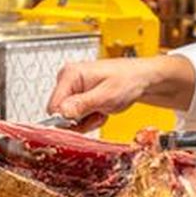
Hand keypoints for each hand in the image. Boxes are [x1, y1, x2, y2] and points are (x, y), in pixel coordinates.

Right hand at [47, 56, 195, 129]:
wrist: (142, 79)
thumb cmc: (128, 80)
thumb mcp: (106, 96)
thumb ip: (82, 105)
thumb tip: (61, 113)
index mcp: (70, 75)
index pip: (53, 107)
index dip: (66, 120)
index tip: (83, 122)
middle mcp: (67, 80)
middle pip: (60, 114)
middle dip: (80, 121)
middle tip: (98, 114)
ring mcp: (73, 89)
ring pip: (69, 118)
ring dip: (87, 121)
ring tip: (102, 111)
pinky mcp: (78, 96)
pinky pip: (77, 117)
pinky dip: (90, 119)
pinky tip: (101, 111)